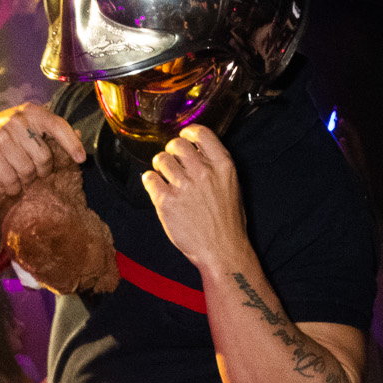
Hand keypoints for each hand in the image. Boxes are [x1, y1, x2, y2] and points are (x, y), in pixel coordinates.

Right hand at [0, 103, 86, 200]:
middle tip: (32, 173)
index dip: (71, 143)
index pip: (57, 125)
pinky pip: (10, 179)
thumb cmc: (6, 136)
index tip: (80, 159)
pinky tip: (9, 185)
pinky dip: (11, 187)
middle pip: (43, 157)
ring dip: (24, 180)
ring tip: (19, 179)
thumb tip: (80, 137)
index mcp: (30, 112)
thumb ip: (51, 132)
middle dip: (40, 171)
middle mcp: (16, 120)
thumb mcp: (29, 127)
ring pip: (26, 170)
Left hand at [141, 125, 248, 270]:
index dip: (189, 132)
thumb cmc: (228, 223)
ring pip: (160, 160)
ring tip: (164, 175)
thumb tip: (198, 152)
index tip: (184, 135)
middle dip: (171, 150)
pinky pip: (149, 179)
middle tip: (172, 160)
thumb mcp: (232, 187)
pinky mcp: (166, 201)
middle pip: (177, 144)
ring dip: (160, 166)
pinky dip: (150, 181)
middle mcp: (202, 172)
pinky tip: (156, 187)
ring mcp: (183, 186)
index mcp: (222, 166)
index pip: (201, 133)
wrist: (222, 250)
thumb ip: (215, 167)